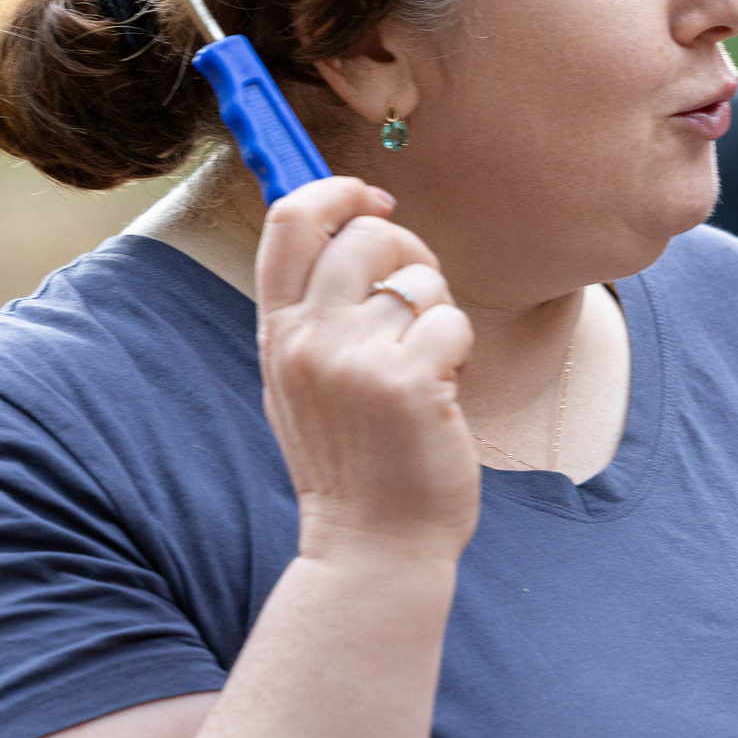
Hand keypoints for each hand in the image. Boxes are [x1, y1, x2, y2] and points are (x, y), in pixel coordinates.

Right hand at [254, 177, 478, 561]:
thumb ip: (315, 312)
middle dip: (409, 251)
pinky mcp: (408, 382)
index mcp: (278, 334)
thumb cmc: (353, 461)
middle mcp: (308, 340)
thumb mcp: (304, 381)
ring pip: (419, 279)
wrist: (374, 545)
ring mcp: (355, 360)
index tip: (373, 199)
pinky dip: (459, 351)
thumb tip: (350, 223)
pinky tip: (442, 394)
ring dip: (437, 314)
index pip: (288, 222)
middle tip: (419, 300)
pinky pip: (452, 320)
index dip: (335, 192)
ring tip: (426, 368)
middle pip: (366, 234)